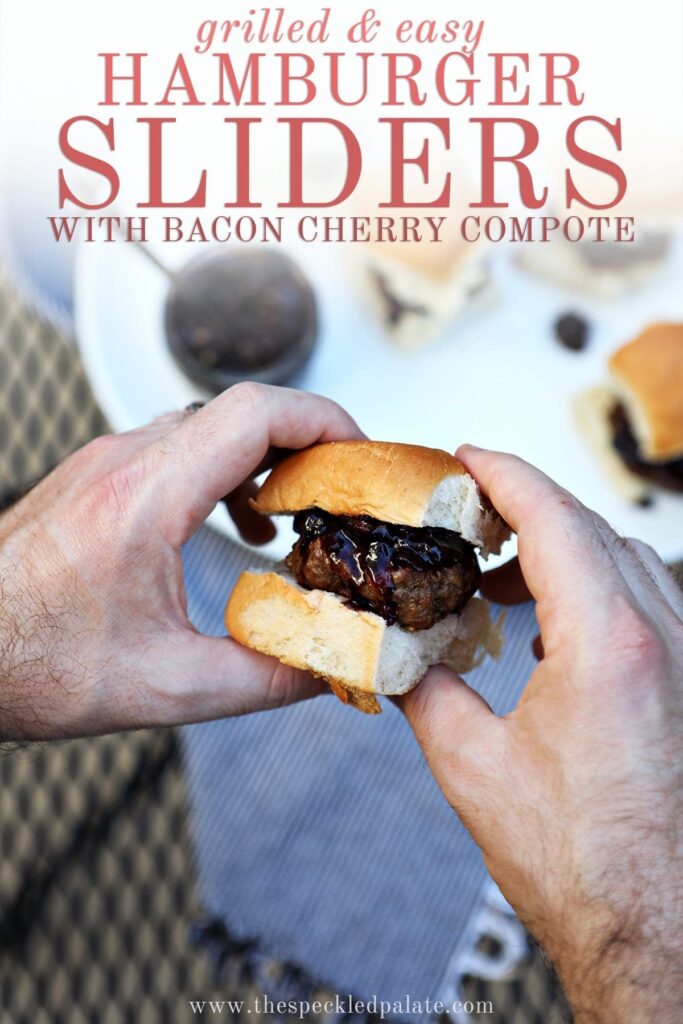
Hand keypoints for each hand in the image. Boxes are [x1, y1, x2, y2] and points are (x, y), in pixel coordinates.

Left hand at [0, 383, 361, 740]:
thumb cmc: (32, 664)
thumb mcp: (168, 687)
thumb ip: (264, 677)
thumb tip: (331, 667)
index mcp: (145, 498)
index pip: (255, 414)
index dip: (324, 421)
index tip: (360, 453)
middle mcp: (123, 463)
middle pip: (241, 412)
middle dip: (307, 443)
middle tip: (343, 489)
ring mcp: (105, 463)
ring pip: (209, 425)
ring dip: (265, 458)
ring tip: (295, 513)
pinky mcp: (96, 476)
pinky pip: (178, 447)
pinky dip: (226, 472)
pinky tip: (237, 520)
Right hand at [402, 446, 682, 1022]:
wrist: (650, 925)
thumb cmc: (580, 861)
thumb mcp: (471, 766)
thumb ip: (425, 691)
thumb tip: (394, 652)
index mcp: (610, 646)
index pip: (555, 519)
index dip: (504, 475)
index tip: (468, 456)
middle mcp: (663, 638)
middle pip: (591, 528)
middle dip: (526, 504)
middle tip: (470, 507)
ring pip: (625, 558)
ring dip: (561, 545)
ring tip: (502, 567)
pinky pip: (644, 597)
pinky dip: (592, 584)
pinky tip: (551, 620)